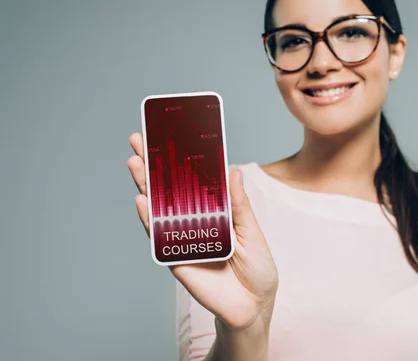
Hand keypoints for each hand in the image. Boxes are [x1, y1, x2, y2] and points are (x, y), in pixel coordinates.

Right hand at [127, 132, 278, 329]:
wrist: (254, 306)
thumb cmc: (257, 267)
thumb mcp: (252, 231)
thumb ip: (239, 205)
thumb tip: (233, 171)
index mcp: (214, 212)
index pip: (192, 181)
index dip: (178, 160)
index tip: (166, 136)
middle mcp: (194, 222)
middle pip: (169, 190)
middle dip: (153, 166)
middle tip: (137, 140)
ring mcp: (182, 239)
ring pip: (158, 209)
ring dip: (145, 186)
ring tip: (135, 163)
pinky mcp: (176, 259)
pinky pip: (159, 238)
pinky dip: (149, 220)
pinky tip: (141, 200)